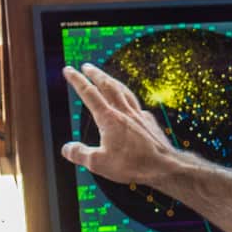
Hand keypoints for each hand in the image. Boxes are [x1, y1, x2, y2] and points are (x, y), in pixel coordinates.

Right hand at [61, 64, 178, 186]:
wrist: (164, 165)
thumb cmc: (133, 164)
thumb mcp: (98, 163)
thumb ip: (80, 154)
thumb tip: (66, 148)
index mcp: (108, 118)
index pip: (89, 93)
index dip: (77, 80)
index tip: (69, 69)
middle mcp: (124, 111)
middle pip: (107, 85)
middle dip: (95, 74)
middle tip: (87, 66)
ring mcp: (139, 115)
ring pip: (123, 91)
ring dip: (112, 81)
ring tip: (106, 77)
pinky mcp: (149, 122)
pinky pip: (137, 105)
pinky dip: (129, 100)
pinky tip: (130, 104)